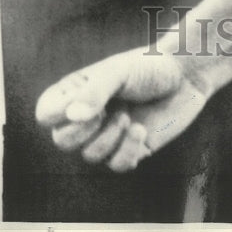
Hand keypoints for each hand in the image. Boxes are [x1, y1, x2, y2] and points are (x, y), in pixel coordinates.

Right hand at [35, 49, 210, 170]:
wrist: (186, 75)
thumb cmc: (149, 65)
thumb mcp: (119, 71)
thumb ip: (94, 92)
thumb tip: (71, 116)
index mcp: (78, 90)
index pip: (45, 113)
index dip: (59, 116)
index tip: (86, 103)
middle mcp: (89, 114)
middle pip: (62, 141)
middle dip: (85, 130)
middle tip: (109, 110)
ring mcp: (108, 133)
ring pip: (90, 156)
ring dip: (110, 138)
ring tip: (128, 116)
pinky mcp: (130, 149)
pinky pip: (116, 166)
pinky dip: (129, 150)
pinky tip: (141, 130)